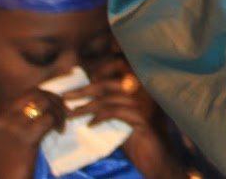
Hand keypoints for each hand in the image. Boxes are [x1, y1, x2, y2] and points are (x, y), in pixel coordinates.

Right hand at [0, 88, 67, 178]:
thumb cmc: (2, 166)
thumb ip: (10, 120)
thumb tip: (37, 105)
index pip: (19, 96)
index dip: (39, 98)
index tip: (50, 106)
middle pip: (32, 94)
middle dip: (51, 98)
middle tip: (62, 108)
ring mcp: (11, 124)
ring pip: (43, 102)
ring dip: (58, 109)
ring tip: (62, 120)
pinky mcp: (26, 135)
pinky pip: (50, 118)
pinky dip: (59, 121)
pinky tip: (60, 130)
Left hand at [66, 66, 180, 178]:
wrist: (160, 159)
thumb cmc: (142, 139)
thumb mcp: (126, 116)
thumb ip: (113, 104)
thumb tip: (88, 96)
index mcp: (143, 85)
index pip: (119, 66)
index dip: (99, 72)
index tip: (83, 83)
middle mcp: (145, 89)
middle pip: (108, 83)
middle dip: (84, 90)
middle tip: (65, 97)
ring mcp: (144, 102)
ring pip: (107, 99)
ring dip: (85, 107)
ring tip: (70, 114)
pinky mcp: (142, 117)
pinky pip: (114, 112)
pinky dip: (99, 117)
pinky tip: (90, 125)